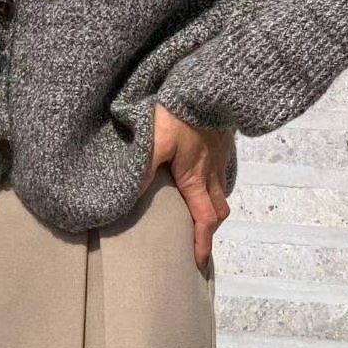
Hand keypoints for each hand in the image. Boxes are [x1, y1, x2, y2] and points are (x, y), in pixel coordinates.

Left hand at [139, 102, 233, 270]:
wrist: (208, 82)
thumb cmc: (179, 112)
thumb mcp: (155, 141)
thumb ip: (141, 170)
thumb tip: (125, 201)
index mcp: (197, 177)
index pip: (204, 220)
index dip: (201, 245)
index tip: (198, 265)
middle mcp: (213, 171)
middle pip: (218, 209)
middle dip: (208, 229)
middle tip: (196, 241)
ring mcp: (221, 155)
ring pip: (220, 190)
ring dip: (210, 205)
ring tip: (195, 213)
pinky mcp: (222, 139)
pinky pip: (220, 171)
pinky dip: (212, 183)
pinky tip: (199, 177)